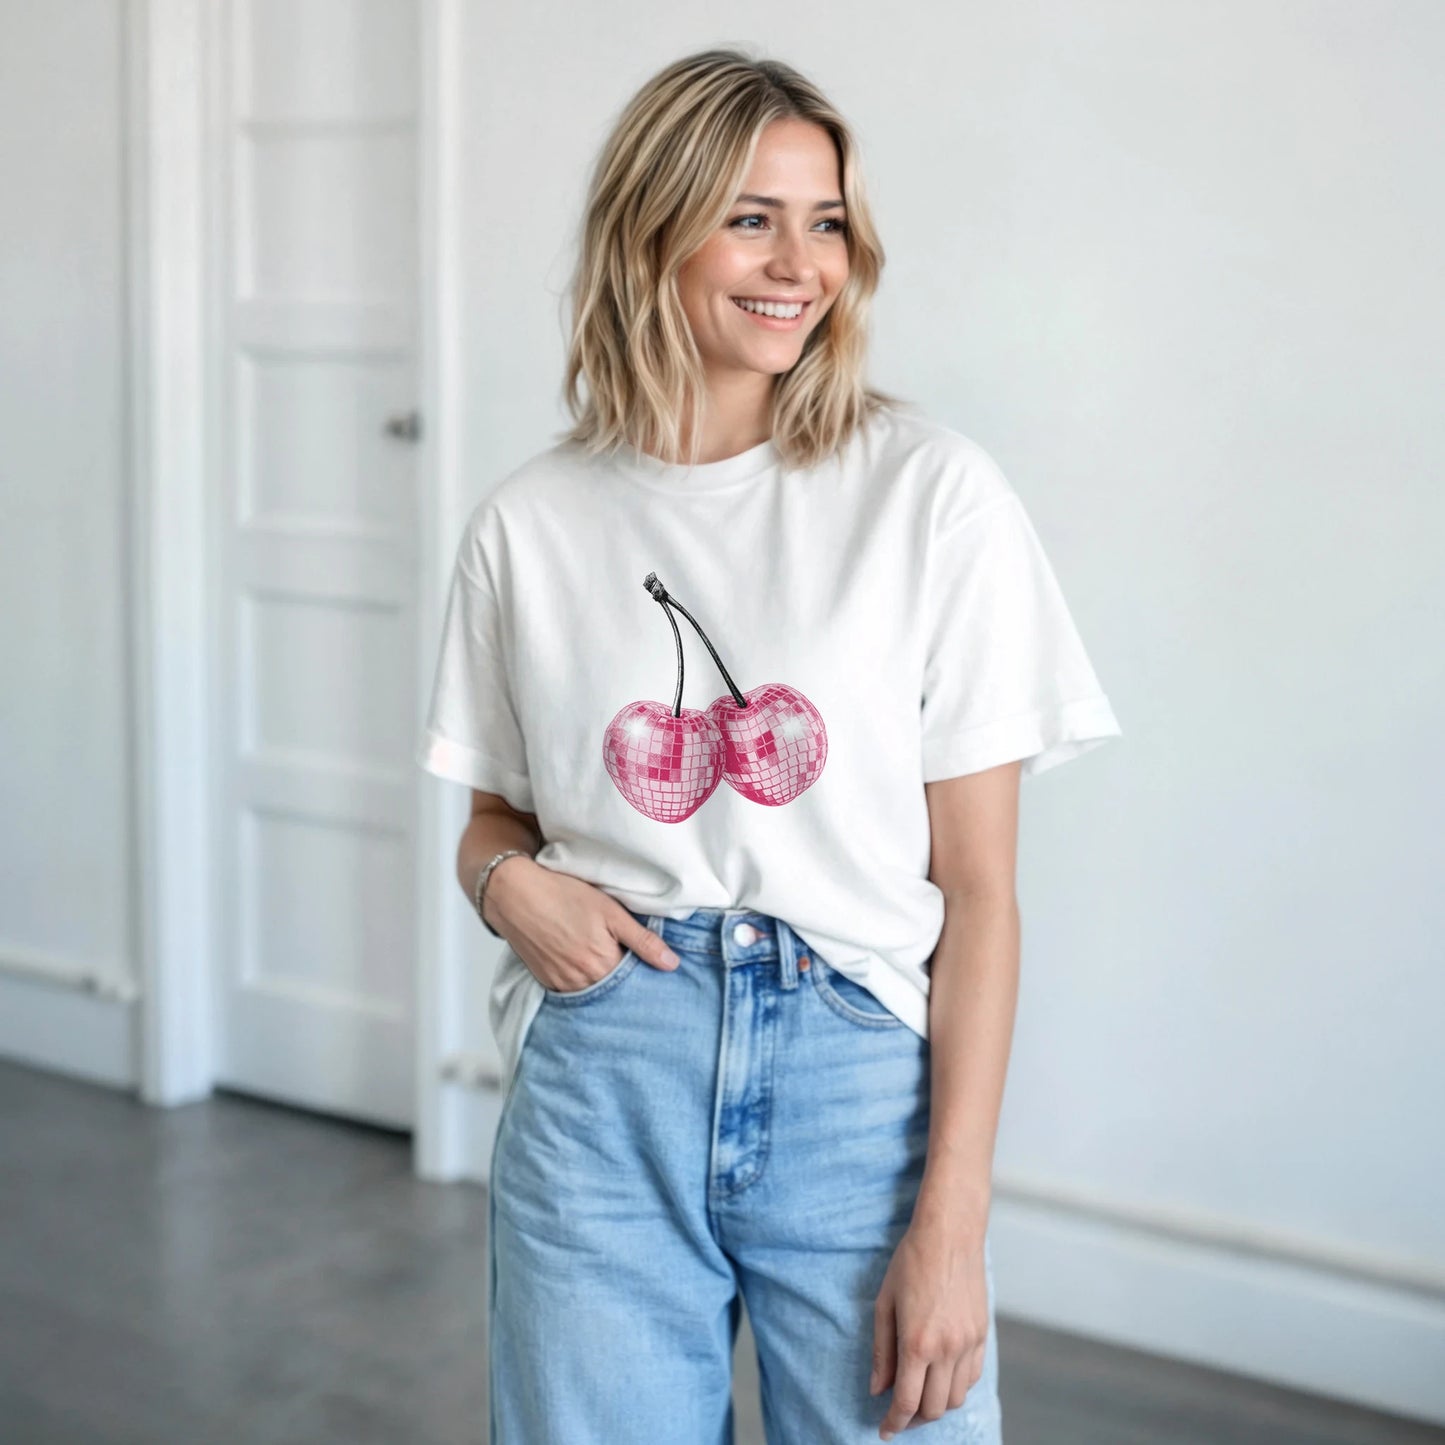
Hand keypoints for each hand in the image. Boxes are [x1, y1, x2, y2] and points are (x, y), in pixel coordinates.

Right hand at [483, 858, 678, 990]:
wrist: (515, 895)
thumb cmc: (563, 895)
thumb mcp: (611, 911)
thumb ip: (643, 940)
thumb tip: (672, 964)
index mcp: (602, 964)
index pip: (634, 981)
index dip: (643, 972)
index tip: (648, 964)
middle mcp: (582, 982)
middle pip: (613, 989)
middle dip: (623, 979)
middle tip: (625, 958)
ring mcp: (561, 984)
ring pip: (592, 991)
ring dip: (601, 980)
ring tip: (601, 956)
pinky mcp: (545, 981)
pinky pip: (571, 990)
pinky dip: (581, 980)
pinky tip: (582, 962)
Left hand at [870, 1217, 988, 1439]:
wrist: (949, 1233)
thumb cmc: (911, 1262)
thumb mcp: (885, 1303)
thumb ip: (882, 1350)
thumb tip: (878, 1389)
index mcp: (917, 1343)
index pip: (907, 1402)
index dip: (894, 1422)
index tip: (885, 1430)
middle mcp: (947, 1349)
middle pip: (934, 1408)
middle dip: (914, 1419)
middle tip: (898, 1416)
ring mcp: (968, 1343)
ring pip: (956, 1398)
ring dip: (936, 1406)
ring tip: (919, 1397)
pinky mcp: (982, 1334)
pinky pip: (971, 1377)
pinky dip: (955, 1387)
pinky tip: (940, 1378)